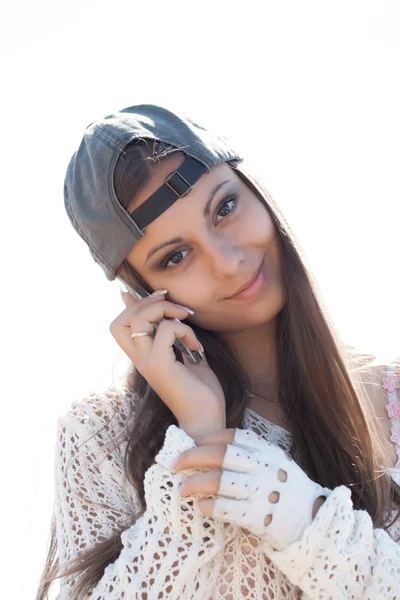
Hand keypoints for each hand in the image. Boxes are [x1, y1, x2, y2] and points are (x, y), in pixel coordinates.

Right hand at [110, 289, 225, 437]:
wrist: (208, 419)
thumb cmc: (200, 392)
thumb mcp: (187, 356)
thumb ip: (178, 337)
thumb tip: (176, 317)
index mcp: (142, 357)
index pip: (119, 326)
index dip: (132, 305)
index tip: (160, 297)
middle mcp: (139, 360)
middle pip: (121, 321)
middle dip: (146, 302)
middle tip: (172, 303)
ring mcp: (148, 363)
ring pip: (140, 320)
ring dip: (166, 310)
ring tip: (186, 319)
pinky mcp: (160, 366)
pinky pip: (167, 330)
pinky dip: (185, 330)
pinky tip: (196, 347)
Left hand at [171, 428, 330, 550]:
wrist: (313, 520)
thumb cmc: (289, 489)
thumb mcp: (276, 461)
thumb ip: (252, 454)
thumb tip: (216, 449)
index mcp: (267, 450)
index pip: (231, 436)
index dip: (208, 438)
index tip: (192, 441)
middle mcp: (262, 467)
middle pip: (219, 455)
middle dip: (192, 457)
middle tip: (174, 462)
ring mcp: (260, 490)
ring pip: (218, 481)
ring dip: (195, 483)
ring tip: (181, 489)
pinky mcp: (257, 515)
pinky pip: (226, 509)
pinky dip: (210, 507)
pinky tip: (200, 507)